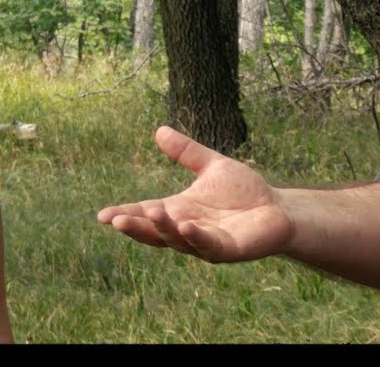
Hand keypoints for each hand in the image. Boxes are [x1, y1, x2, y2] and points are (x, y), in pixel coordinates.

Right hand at [96, 126, 292, 262]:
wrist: (277, 208)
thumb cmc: (244, 191)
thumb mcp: (212, 165)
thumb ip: (187, 152)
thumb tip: (159, 130)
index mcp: (180, 210)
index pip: (147, 214)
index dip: (126, 215)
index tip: (102, 216)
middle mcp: (188, 229)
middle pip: (156, 232)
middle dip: (136, 227)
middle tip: (116, 220)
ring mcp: (206, 242)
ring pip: (178, 241)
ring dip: (164, 229)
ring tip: (150, 214)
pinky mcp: (228, 249)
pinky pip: (208, 246)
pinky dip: (196, 238)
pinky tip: (186, 227)